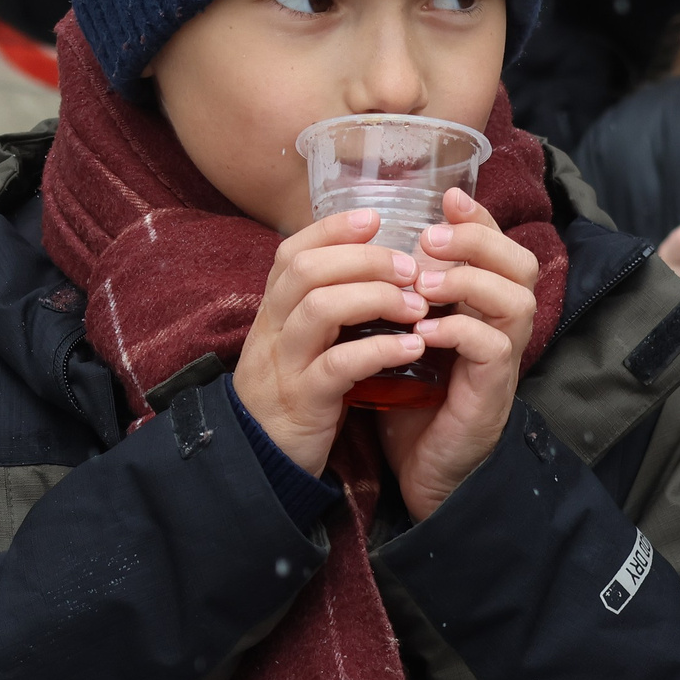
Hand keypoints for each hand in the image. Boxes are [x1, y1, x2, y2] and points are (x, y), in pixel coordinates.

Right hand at [233, 209, 441, 478]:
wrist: (262, 461)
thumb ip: (324, 309)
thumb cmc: (293, 395)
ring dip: (376, 297)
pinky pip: (338, 364)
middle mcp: (272, 330)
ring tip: (417, 305)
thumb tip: (369, 269)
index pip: (291, 252)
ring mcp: (284, 364)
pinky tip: (412, 347)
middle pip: (307, 270)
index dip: (331, 229)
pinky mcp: (302, 400)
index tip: (374, 218)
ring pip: (320, 308)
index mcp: (273, 312)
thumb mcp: (300, 344)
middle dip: (364, 258)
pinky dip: (379, 349)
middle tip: (410, 267)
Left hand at [375, 189, 540, 520]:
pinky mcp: (494, 391)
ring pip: (516, 300)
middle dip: (478, 240)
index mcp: (478, 306)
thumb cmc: (409, 398)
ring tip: (424, 282)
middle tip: (430, 238)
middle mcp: (500, 326)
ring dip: (469, 282)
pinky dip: (460, 332)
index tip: (446, 198)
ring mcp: (503, 359)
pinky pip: (494, 349)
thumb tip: (362, 246)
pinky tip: (425, 331)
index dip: (477, 219)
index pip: (495, 247)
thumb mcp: (397, 336)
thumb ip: (396, 295)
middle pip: (519, 264)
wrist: (419, 467)